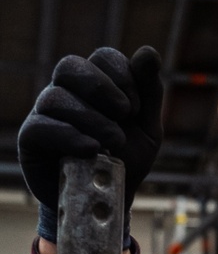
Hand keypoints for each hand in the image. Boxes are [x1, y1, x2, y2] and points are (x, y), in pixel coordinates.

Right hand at [18, 46, 162, 216]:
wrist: (108, 202)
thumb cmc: (125, 161)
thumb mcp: (147, 130)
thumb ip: (149, 92)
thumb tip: (148, 51)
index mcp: (95, 85)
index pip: (102, 57)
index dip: (121, 74)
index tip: (136, 106)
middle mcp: (67, 93)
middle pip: (70, 66)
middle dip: (101, 86)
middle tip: (124, 112)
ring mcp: (46, 114)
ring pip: (57, 97)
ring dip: (91, 117)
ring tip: (115, 141)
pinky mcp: (32, 140)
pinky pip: (43, 126)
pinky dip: (70, 136)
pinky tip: (92, 149)